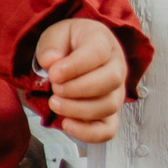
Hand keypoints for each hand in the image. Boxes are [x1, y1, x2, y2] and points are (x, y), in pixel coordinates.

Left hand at [34, 18, 126, 143]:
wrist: (74, 53)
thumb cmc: (67, 43)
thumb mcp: (55, 35)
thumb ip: (51, 46)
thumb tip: (50, 61)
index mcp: (103, 42)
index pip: (98, 53)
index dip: (75, 66)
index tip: (54, 74)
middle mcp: (116, 66)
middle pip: (110, 80)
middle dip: (77, 88)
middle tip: (55, 88)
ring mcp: (115, 91)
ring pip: (108, 106)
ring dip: (78, 109)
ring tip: (55, 102)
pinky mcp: (109, 112)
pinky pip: (108, 129)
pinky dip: (89, 133)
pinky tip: (67, 124)